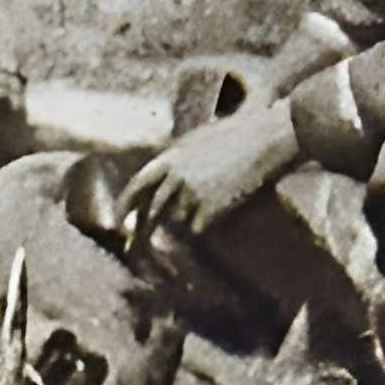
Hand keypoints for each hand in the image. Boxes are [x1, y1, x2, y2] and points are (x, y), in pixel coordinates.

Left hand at [116, 104, 300, 245]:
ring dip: (196, 216)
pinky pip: (200, 227)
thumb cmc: (241, 135)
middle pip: (154, 210)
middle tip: (133, 249)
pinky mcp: (207, 208)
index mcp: (171, 156)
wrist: (266, 139)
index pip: (139, 184)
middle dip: (143, 231)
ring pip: (182, 219)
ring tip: (221, 195)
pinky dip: (212, 223)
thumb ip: (178, 161)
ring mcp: (190, 192)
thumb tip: (164, 182)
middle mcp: (175, 175)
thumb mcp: (199, 141)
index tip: (118, 221)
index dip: (125, 204)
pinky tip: (229, 203)